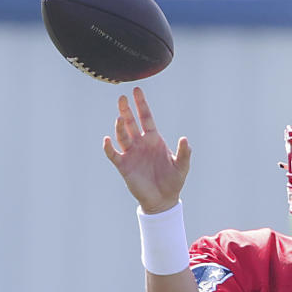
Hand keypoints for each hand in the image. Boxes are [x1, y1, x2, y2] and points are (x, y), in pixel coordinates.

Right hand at [102, 87, 190, 213]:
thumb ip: (184, 152)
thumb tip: (185, 139)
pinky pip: (114, 154)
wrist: (162, 200)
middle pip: (131, 123)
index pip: (146, 117)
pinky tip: (107, 139)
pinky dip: (109, 147)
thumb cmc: (173, 181)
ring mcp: (131, 154)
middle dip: (126, 110)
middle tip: (121, 97)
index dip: (141, 104)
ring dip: (120, 127)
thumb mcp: (182, 166)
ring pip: (122, 136)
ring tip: (120, 117)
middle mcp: (140, 143)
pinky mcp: (124, 166)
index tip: (136, 90)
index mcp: (154, 139)